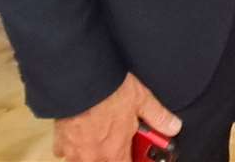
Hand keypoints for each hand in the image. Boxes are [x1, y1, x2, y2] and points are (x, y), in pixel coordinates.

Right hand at [52, 73, 179, 161]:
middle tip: (118, 146)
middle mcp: (94, 157)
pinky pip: (66, 153)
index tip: (136, 155)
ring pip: (84, 161)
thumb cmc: (109, 91)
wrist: (79, 81)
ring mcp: (75, 152)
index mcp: (115, 152)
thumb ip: (158, 117)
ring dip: (93, 155)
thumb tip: (173, 126)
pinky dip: (73, 148)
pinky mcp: (60, 142)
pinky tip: (80, 135)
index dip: (134, 161)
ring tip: (100, 141)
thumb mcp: (142, 100)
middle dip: (113, 156)